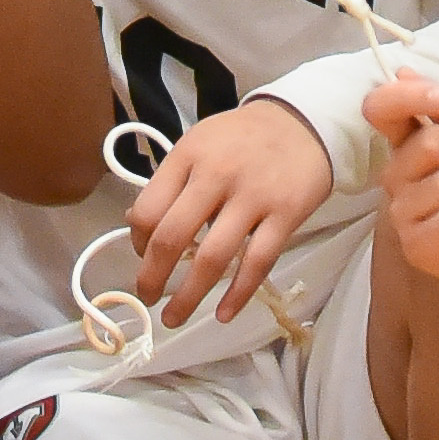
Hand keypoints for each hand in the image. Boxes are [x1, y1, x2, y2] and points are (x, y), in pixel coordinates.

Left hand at [122, 95, 336, 327]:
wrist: (304, 121)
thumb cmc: (242, 138)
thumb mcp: (198, 144)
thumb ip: (170, 182)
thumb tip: (134, 225)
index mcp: (188, 155)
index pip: (148, 208)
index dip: (137, 242)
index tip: (141, 258)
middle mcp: (216, 175)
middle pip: (173, 237)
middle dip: (153, 277)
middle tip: (147, 297)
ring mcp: (253, 196)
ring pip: (213, 258)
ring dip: (189, 296)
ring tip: (174, 317)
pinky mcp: (286, 214)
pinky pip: (257, 263)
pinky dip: (238, 294)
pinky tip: (224, 313)